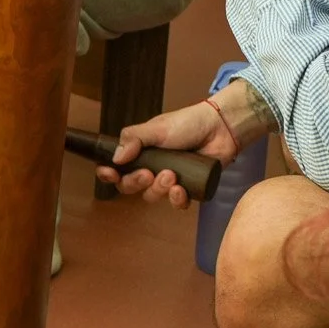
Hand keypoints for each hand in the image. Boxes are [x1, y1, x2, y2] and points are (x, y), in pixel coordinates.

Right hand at [95, 99, 241, 209]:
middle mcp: (151, 167)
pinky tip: (181, 190)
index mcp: (139, 152)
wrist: (219, 129)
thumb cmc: (187, 124)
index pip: (116, 168)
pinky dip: (176, 200)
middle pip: (130, 186)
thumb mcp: (156, 128)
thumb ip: (133, 139)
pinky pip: (176, 204)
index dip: (108, 174)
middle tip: (147, 174)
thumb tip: (115, 158)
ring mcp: (169, 180)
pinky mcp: (188, 189)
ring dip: (158, 189)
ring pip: (152, 196)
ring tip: (171, 176)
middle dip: (135, 182)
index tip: (110, 174)